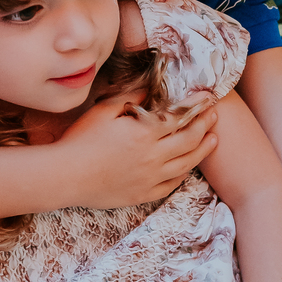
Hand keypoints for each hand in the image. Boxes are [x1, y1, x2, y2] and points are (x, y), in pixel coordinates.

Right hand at [55, 94, 217, 206]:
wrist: (66, 175)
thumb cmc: (81, 140)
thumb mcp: (105, 110)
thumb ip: (131, 97)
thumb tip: (150, 87)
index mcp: (145, 132)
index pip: (181, 116)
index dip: (197, 106)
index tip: (207, 98)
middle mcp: (153, 156)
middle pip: (190, 139)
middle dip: (205, 125)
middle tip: (214, 115)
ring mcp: (150, 178)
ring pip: (187, 163)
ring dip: (203, 150)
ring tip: (214, 139)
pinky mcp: (143, 194)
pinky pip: (172, 184)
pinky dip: (184, 173)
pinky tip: (189, 167)